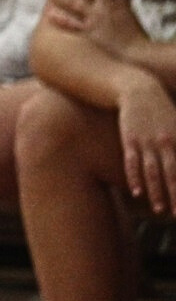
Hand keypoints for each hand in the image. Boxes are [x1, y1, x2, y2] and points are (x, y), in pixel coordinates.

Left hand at [46, 0, 147, 57]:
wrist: (138, 58)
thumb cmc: (139, 42)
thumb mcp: (133, 19)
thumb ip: (126, 8)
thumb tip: (125, 2)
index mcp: (123, 4)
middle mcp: (109, 7)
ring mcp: (98, 19)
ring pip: (78, 1)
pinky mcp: (90, 32)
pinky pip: (73, 25)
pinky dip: (61, 19)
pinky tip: (49, 13)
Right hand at [117, 75, 175, 213]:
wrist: (138, 89)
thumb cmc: (162, 109)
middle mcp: (166, 142)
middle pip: (173, 174)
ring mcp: (146, 142)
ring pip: (153, 171)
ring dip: (157, 192)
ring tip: (161, 210)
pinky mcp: (130, 140)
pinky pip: (132, 163)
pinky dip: (135, 178)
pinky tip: (137, 192)